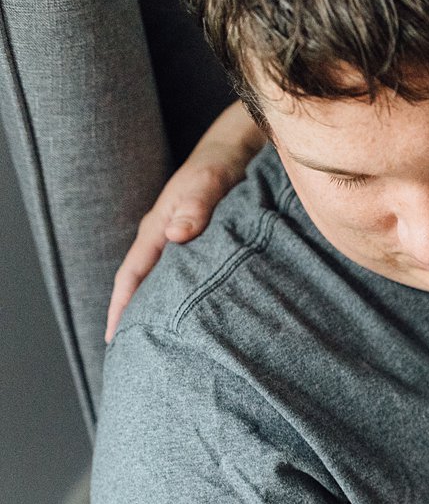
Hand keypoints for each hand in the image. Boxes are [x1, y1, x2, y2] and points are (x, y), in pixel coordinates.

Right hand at [106, 104, 263, 341]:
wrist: (239, 148)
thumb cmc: (223, 164)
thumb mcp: (211, 181)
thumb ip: (196, 205)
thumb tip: (177, 235)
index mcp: (158, 229)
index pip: (132, 275)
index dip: (122, 307)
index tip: (114, 337)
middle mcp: (166, 238)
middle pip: (142, 285)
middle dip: (136, 318)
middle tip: (136, 354)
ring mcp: (182, 241)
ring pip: (165, 283)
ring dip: (160, 310)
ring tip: (163, 345)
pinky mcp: (202, 243)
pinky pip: (186, 277)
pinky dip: (184, 298)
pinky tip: (197, 318)